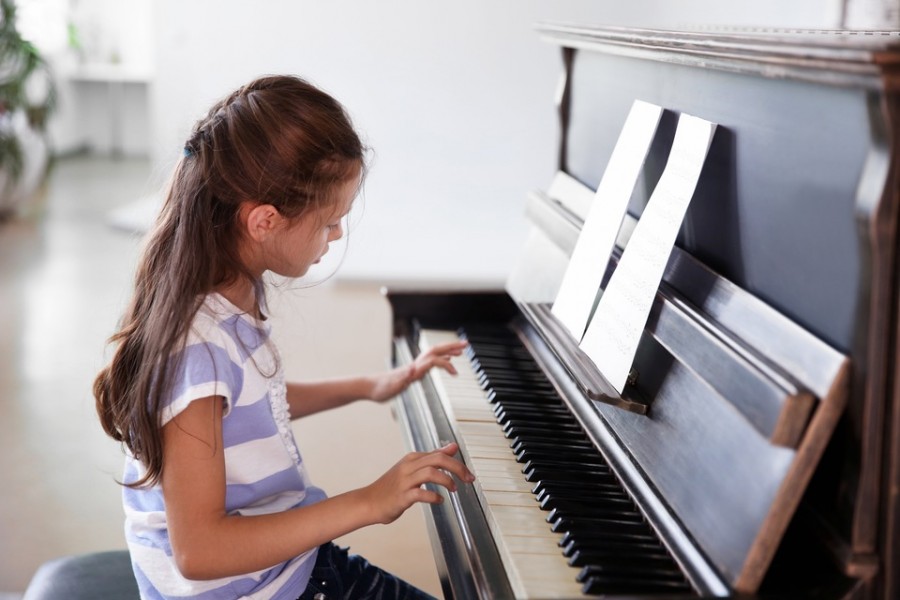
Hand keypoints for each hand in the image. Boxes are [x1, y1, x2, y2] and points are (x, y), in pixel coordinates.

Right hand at [360, 442, 474, 523]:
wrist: (369, 502)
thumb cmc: (393, 486)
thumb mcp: (413, 468)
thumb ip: (433, 457)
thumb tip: (453, 447)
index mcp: (413, 459)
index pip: (440, 455)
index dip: (458, 463)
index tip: (469, 474)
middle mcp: (409, 467)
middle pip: (438, 460)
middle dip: (457, 468)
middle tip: (468, 479)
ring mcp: (404, 481)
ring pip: (430, 473)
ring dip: (446, 481)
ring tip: (453, 489)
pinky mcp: (401, 496)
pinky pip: (420, 494)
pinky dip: (433, 497)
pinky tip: (439, 501)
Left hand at [369, 340, 467, 401]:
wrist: (370, 387)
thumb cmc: (381, 388)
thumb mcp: (392, 386)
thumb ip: (402, 378)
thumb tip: (412, 370)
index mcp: (413, 369)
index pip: (434, 361)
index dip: (446, 364)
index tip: (456, 372)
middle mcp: (416, 365)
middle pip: (437, 351)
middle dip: (452, 346)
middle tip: (467, 344)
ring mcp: (416, 366)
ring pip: (436, 354)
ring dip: (449, 350)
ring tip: (462, 350)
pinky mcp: (414, 370)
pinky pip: (433, 361)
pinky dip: (444, 358)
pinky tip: (448, 361)